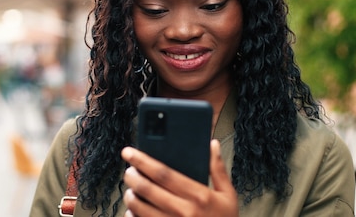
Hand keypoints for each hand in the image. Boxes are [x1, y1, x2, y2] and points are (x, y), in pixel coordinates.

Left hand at [121, 139, 238, 216]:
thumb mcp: (227, 195)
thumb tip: (212, 144)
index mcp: (198, 196)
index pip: (164, 173)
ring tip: (130, 189)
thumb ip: (218, 169)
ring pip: (140, 208)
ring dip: (130, 196)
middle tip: (128, 171)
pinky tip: (133, 210)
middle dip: (132, 177)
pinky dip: (132, 216)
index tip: (129, 152)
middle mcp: (183, 211)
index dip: (143, 161)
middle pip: (147, 189)